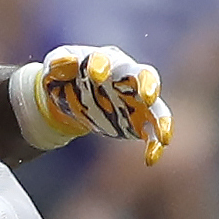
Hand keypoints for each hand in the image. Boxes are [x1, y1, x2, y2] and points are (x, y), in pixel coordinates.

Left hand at [23, 44, 171, 164]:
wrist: (71, 98)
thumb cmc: (65, 76)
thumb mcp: (55, 67)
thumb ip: (59, 62)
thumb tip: (67, 62)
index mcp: (105, 60)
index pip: (107, 59)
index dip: (102, 66)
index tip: (95, 76)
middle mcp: (125, 78)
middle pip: (144, 76)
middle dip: (147, 85)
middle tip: (147, 96)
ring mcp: (135, 99)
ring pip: (156, 107)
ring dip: (161, 120)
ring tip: (163, 136)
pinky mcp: (138, 120)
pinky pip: (151, 132)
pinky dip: (154, 144)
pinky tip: (151, 159)